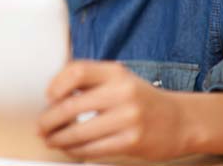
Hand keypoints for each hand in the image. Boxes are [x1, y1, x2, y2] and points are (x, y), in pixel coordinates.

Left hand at [36, 60, 187, 159]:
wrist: (181, 121)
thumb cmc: (141, 99)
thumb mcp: (119, 78)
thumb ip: (90, 80)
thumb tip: (52, 94)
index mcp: (115, 72)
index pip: (76, 71)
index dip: (56, 84)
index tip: (48, 97)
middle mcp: (122, 92)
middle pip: (71, 105)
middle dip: (49, 119)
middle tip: (40, 126)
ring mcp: (128, 118)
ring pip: (79, 131)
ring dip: (58, 138)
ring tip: (50, 139)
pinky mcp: (132, 142)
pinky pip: (94, 149)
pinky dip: (76, 150)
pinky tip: (69, 149)